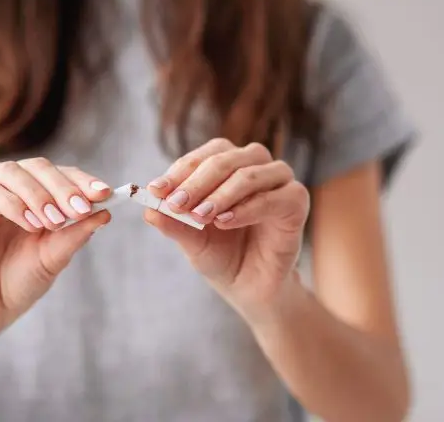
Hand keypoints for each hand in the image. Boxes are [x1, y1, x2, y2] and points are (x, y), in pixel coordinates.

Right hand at [0, 159, 110, 336]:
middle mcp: (4, 188)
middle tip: (80, 208)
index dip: (80, 179)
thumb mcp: (54, 257)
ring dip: (37, 194)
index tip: (104, 193)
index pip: (57, 173)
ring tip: (54, 221)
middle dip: (62, 186)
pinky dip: (10, 204)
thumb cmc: (20, 282)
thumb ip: (75, 234)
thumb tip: (105, 212)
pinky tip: (30, 224)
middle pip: (35, 166)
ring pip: (8, 172)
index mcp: (30, 194)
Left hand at [145, 138, 309, 320]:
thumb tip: (147, 209)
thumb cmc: (222, 255)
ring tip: (200, 216)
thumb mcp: (191, 240)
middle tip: (176, 203)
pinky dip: (246, 209)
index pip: (202, 156)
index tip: (155, 191)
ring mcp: (278, 181)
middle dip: (196, 182)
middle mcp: (254, 165)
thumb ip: (173, 223)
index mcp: (227, 164)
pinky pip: (273, 198)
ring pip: (248, 174)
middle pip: (224, 159)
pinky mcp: (296, 202)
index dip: (178, 172)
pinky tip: (224, 222)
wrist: (250, 286)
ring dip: (220, 194)